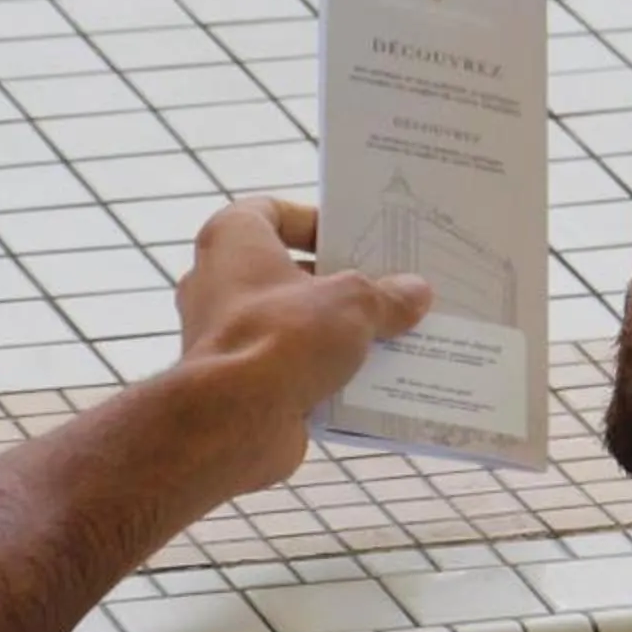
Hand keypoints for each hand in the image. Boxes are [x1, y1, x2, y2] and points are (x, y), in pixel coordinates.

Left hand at [176, 198, 431, 490]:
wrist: (236, 420)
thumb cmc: (284, 335)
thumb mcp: (355, 304)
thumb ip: (387, 296)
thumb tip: (414, 293)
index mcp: (232, 240)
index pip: (270, 212)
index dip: (313, 221)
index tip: (352, 239)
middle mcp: (217, 282)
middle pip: (288, 272)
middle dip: (337, 283)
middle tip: (384, 289)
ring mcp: (222, 335)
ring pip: (290, 323)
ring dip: (333, 331)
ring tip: (387, 335)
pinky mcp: (234, 381)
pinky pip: (286, 366)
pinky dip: (320, 372)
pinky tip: (367, 381)